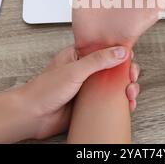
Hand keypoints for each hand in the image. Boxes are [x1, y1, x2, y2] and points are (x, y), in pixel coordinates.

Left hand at [20, 46, 140, 139]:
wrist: (32, 116)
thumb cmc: (44, 90)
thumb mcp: (74, 71)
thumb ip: (98, 60)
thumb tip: (120, 51)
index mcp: (80, 55)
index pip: (105, 48)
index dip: (121, 52)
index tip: (131, 57)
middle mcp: (86, 70)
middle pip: (114, 67)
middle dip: (127, 72)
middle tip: (132, 78)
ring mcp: (89, 87)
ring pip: (114, 85)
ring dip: (126, 88)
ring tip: (130, 94)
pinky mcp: (90, 102)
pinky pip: (109, 100)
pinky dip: (120, 102)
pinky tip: (125, 105)